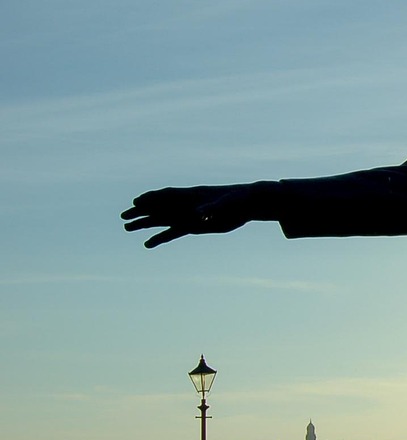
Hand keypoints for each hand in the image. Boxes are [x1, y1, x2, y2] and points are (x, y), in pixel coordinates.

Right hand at [122, 183, 268, 247]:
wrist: (249, 204)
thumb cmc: (238, 199)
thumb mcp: (226, 204)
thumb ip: (211, 208)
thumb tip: (198, 214)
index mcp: (193, 196)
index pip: (168, 196)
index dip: (153, 198)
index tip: (137, 202)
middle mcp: (187, 205)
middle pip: (159, 207)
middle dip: (141, 211)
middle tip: (123, 217)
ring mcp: (189, 216)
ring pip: (162, 220)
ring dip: (145, 223)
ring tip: (126, 227)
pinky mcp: (194, 227)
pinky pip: (173, 232)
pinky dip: (160, 237)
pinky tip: (147, 243)